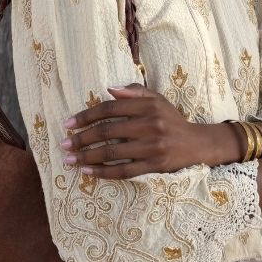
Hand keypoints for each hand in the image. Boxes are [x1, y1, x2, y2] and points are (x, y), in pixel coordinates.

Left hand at [61, 83, 225, 179]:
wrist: (196, 144)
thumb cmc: (171, 120)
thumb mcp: (157, 100)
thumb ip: (134, 93)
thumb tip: (109, 89)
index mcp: (148, 106)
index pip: (110, 109)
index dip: (86, 116)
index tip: (69, 124)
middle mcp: (150, 125)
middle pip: (107, 132)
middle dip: (81, 139)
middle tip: (64, 144)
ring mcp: (152, 147)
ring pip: (112, 152)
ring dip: (87, 157)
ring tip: (70, 160)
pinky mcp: (155, 166)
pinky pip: (124, 171)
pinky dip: (104, 172)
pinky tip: (88, 172)